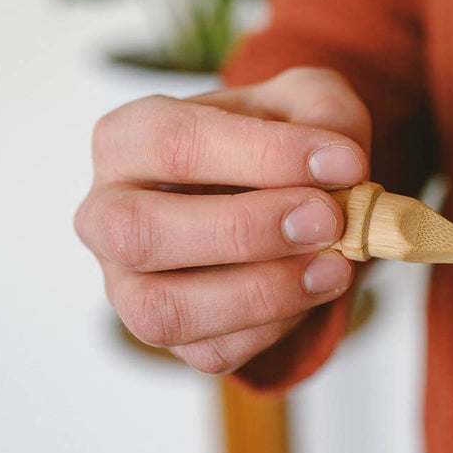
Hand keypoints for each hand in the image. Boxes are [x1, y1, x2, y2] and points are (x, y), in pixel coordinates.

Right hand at [75, 67, 370, 374]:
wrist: (284, 193)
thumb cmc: (276, 142)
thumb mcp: (306, 102)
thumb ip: (326, 114)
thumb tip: (341, 163)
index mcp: (128, 139)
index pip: (171, 142)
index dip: (263, 155)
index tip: (344, 162)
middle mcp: (108, 215)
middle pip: (141, 233)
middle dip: (246, 230)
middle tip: (328, 220)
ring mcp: (127, 283)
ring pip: (164, 310)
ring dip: (261, 293)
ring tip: (336, 266)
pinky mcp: (166, 334)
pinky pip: (210, 350)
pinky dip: (273, 327)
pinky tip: (313, 290)